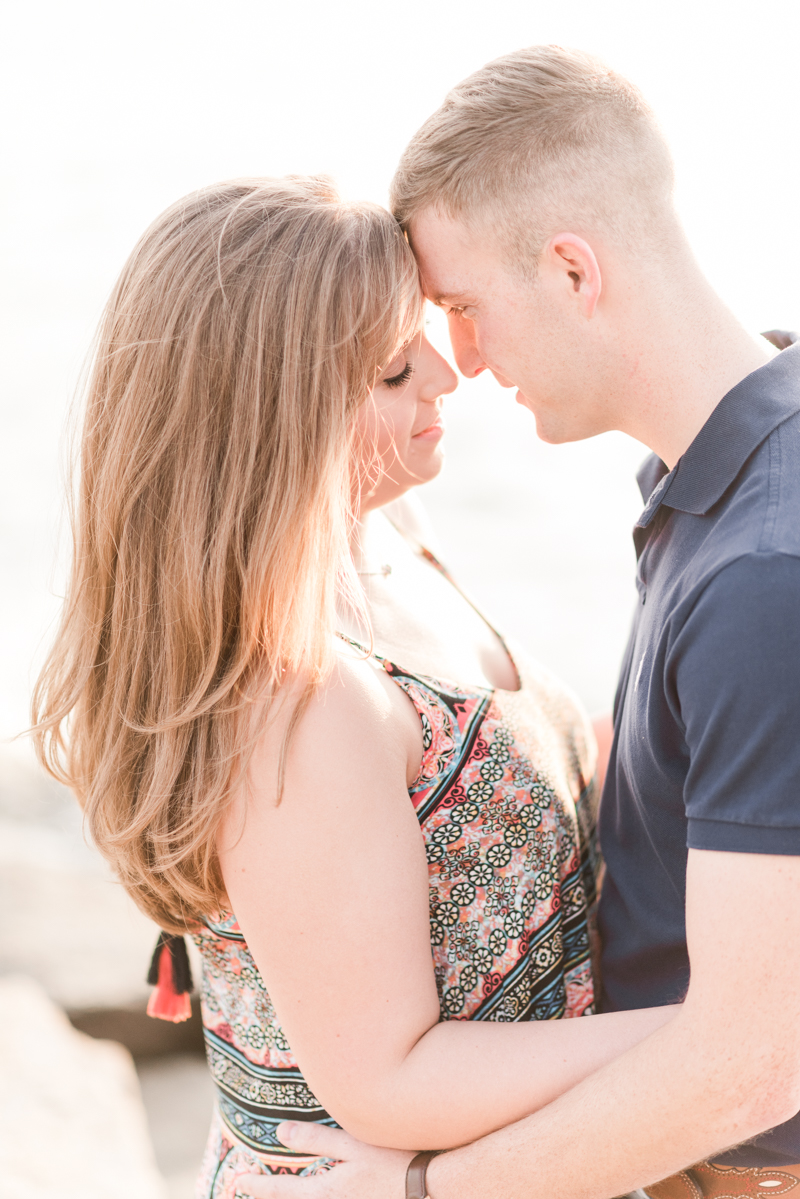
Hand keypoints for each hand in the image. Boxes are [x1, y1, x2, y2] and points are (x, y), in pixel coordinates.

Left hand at [234, 1122, 414, 1197]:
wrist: (432, 1187)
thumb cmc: (393, 1161)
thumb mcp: (353, 1144)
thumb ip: (316, 1140)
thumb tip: (280, 1134)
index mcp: (326, 1192)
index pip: (282, 1191)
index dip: (258, 1186)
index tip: (238, 1183)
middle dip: (274, 1198)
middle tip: (250, 1191)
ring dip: (295, 1197)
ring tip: (282, 1193)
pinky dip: (317, 1197)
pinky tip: (318, 1192)